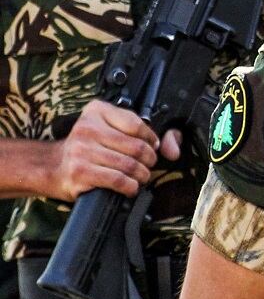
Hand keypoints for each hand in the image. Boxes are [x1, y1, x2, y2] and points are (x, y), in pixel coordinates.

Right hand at [50, 99, 178, 200]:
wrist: (53, 167)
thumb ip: (147, 133)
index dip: (151, 139)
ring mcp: (81, 151)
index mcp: (96, 111)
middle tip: (147, 165)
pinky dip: (130, 187)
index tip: (152, 147)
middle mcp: (87, 128)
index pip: (137, 124)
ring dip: (141, 175)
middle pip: (136, 147)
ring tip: (140, 177)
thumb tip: (174, 148)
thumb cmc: (87, 148)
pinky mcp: (80, 172)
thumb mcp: (110, 130)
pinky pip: (117, 180)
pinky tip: (130, 187)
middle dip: (149, 160)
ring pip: (129, 165)